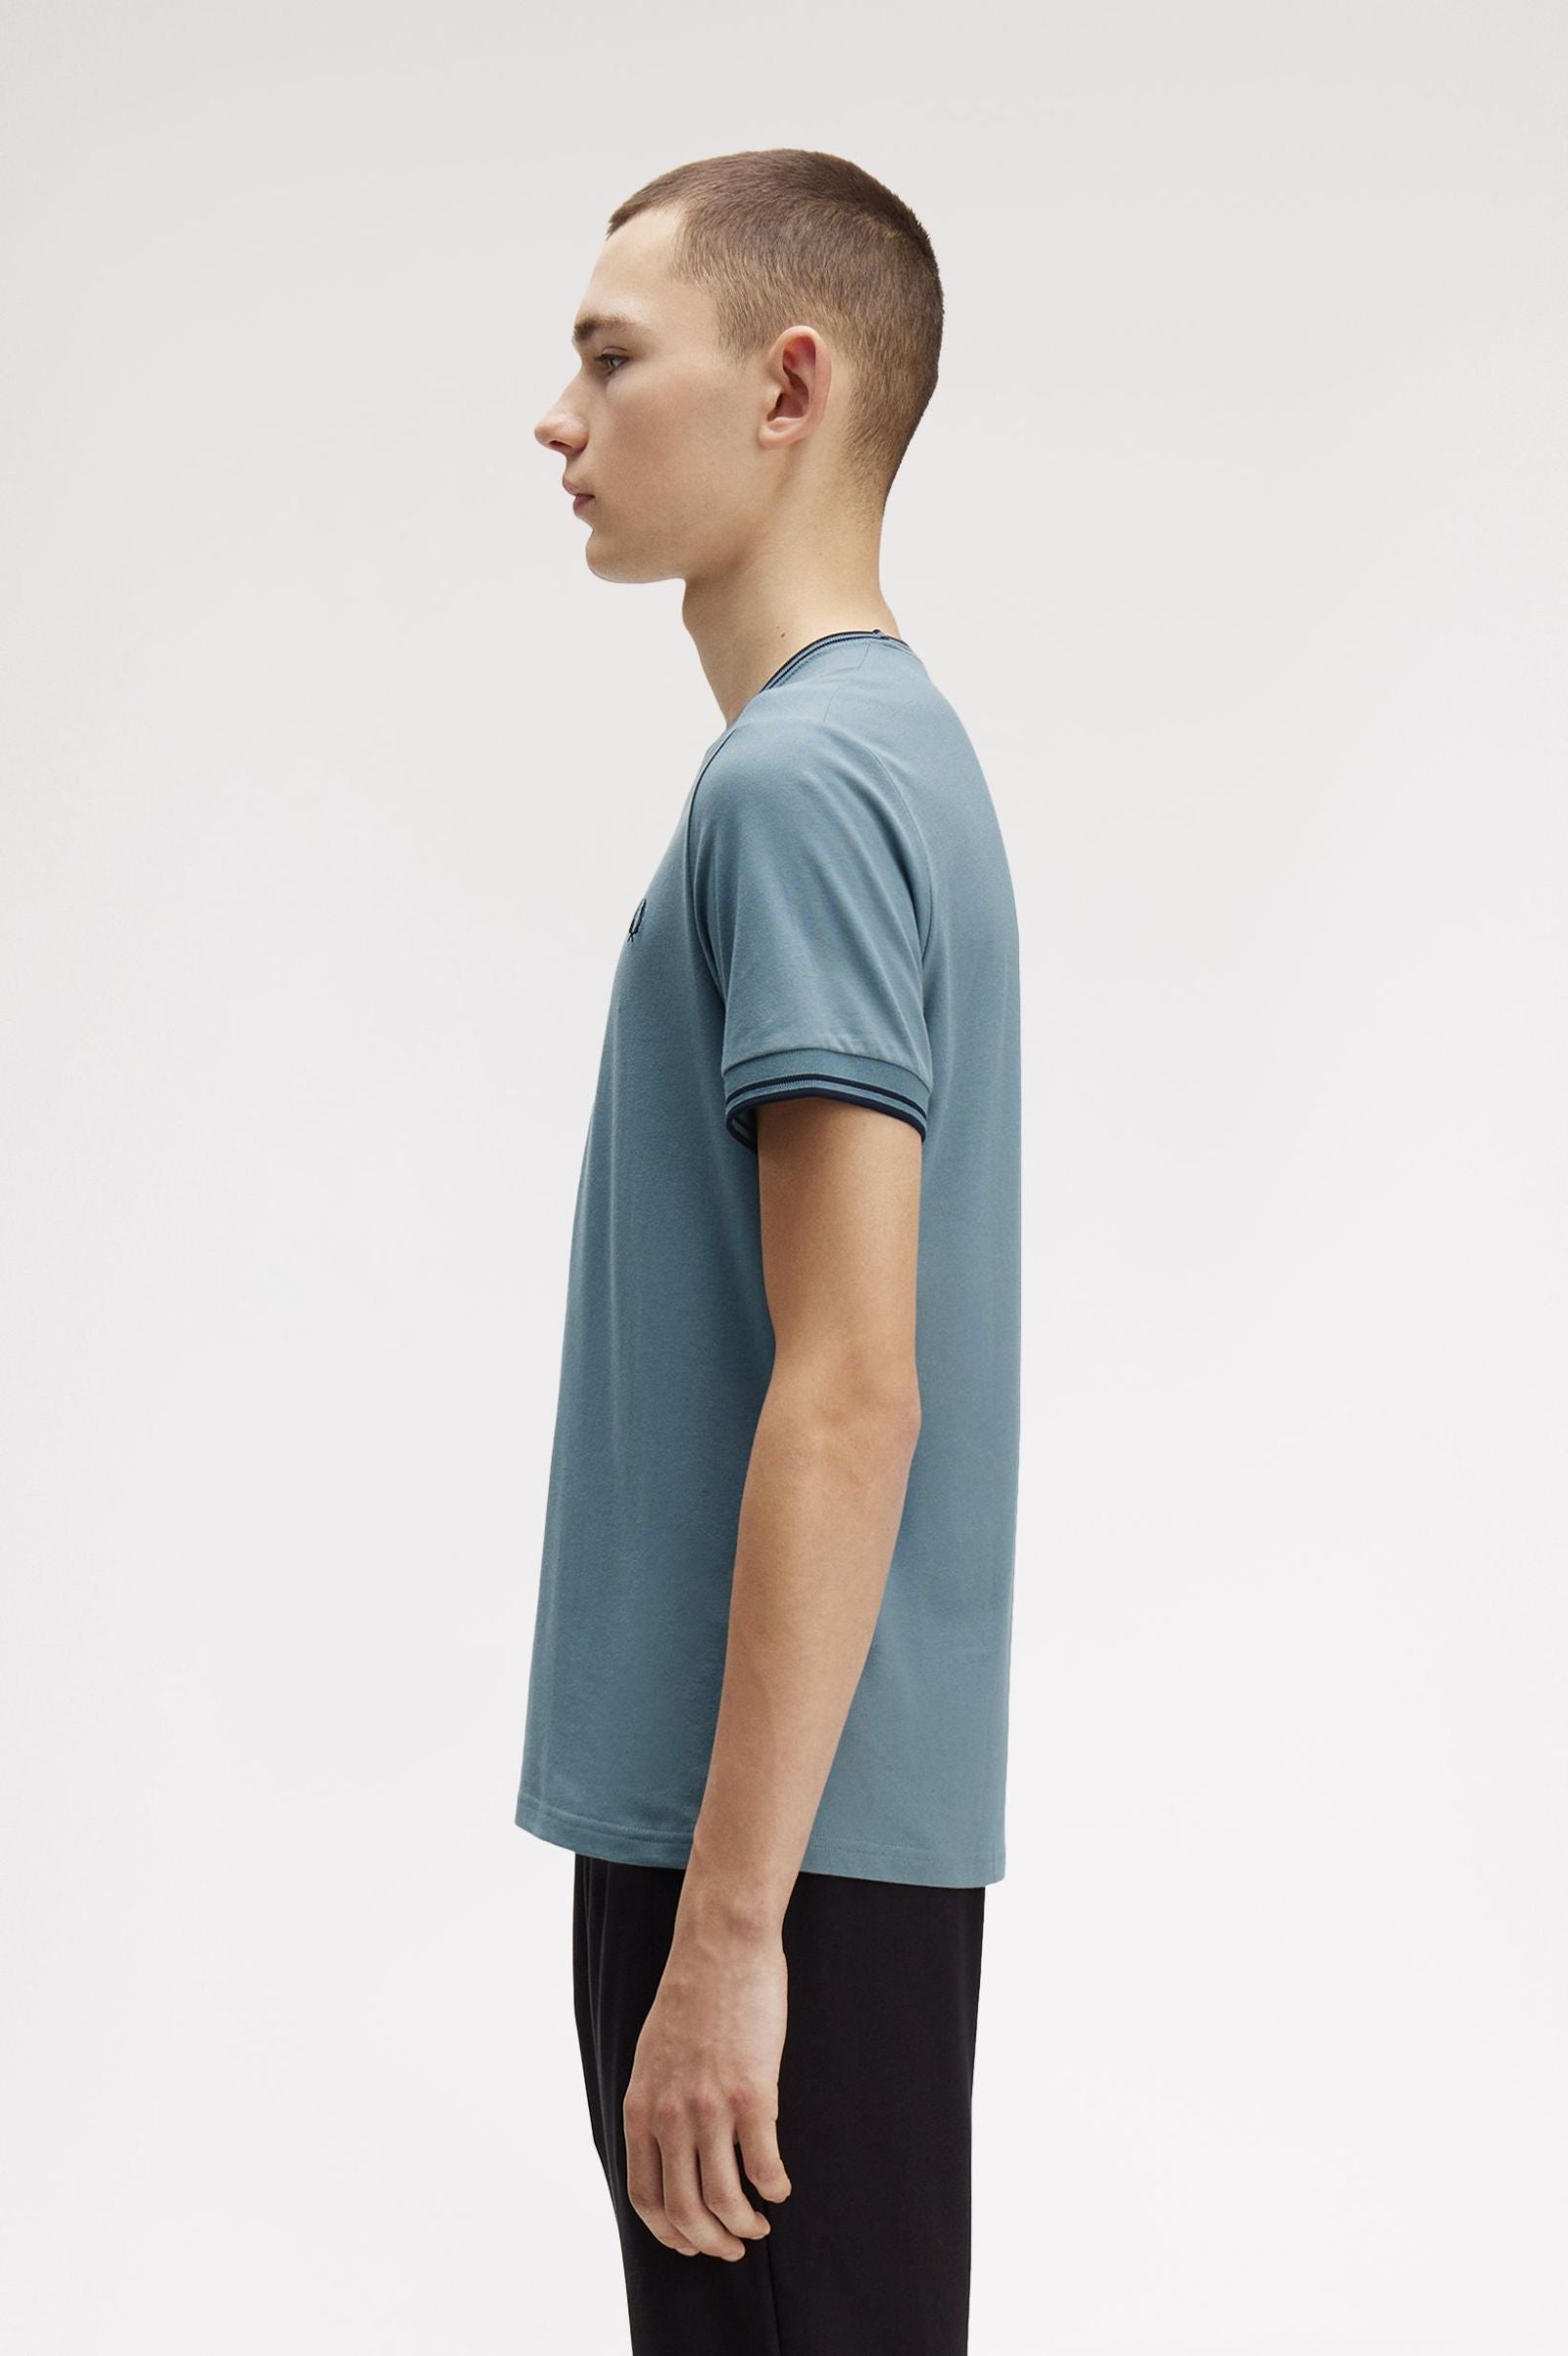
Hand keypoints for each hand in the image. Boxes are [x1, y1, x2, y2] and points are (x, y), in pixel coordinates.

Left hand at [623, 1914, 793, 2259]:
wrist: (720, 1946)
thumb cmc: (692, 1997)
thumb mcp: (652, 2057)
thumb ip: (656, 2103)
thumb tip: (668, 2149)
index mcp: (641, 2109)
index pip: (645, 2197)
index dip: (670, 2232)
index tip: (693, 2242)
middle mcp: (670, 2117)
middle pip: (685, 2211)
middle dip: (711, 2242)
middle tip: (732, 2246)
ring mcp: (710, 2108)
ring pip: (725, 2201)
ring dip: (744, 2226)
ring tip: (759, 2224)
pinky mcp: (753, 2096)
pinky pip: (763, 2166)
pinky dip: (774, 2188)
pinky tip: (780, 2187)